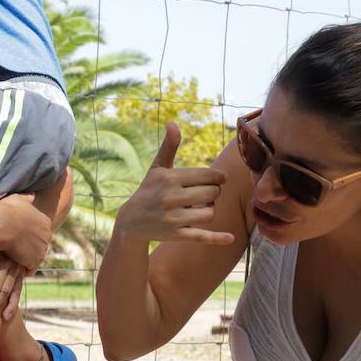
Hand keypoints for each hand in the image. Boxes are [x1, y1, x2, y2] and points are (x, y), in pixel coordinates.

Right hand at [0, 194, 51, 269]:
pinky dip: (21, 268)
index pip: (40, 231)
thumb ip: (26, 198)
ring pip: (34, 257)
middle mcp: (47, 235)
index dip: (28, 235)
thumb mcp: (17, 199)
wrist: (0, 225)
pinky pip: (29, 268)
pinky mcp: (34, 261)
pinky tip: (11, 265)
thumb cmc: (5, 211)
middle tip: (13, 249)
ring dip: (25, 259)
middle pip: (39, 245)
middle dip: (28, 248)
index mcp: (44, 221)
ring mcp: (42, 249)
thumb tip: (32, 195)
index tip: (17, 237)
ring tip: (11, 258)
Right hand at [114, 123, 233, 245]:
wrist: (131, 222)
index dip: (217, 178)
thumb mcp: (157, 168)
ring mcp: (174, 218)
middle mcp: (171, 197)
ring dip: (209, 210)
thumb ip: (169, 146)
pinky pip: (202, 236)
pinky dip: (217, 238)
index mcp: (170, 178)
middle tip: (204, 195)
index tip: (216, 180)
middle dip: (213, 194)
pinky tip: (230, 238)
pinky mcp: (176, 235)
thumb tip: (173, 123)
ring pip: (210, 213)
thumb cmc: (149, 190)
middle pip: (213, 194)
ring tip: (198, 208)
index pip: (209, 176)